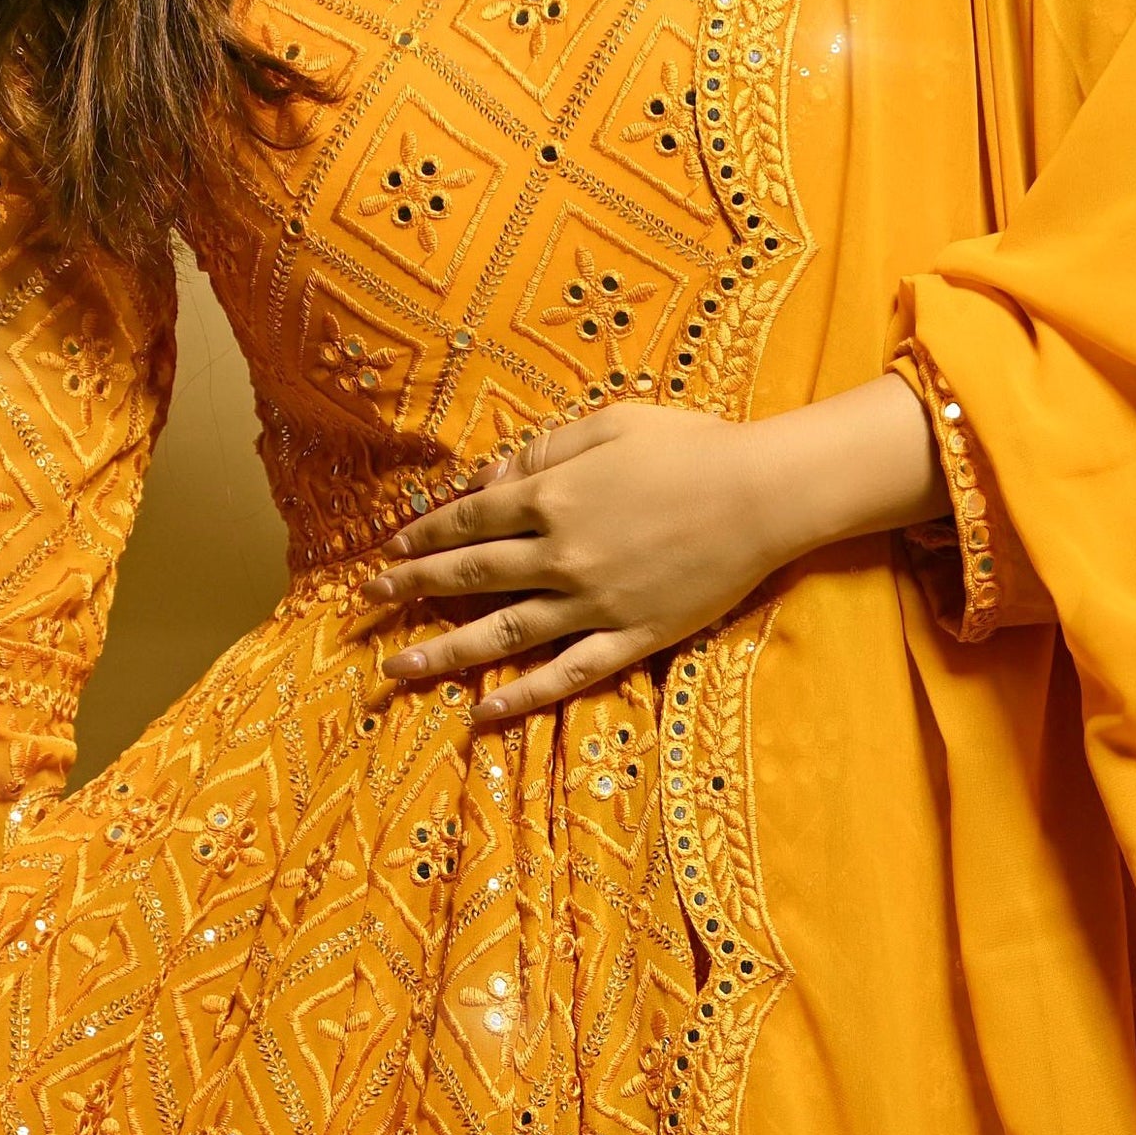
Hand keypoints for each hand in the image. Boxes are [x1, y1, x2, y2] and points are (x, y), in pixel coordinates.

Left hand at [363, 380, 940, 728]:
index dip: (425, 535)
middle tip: (370, 603)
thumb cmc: (692, 447)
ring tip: (396, 670)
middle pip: (470, 575)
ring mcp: (593, 603)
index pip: (469, 520)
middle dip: (413, 589)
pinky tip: (482, 710)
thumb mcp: (610, 424)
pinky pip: (567, 674)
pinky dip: (523, 695)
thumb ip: (546, 449)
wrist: (764, 495)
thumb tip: (492, 479)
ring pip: (502, 632)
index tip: (390, 550)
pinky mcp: (631, 637)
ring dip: (443, 652)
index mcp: (553, 497)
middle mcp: (560, 555)